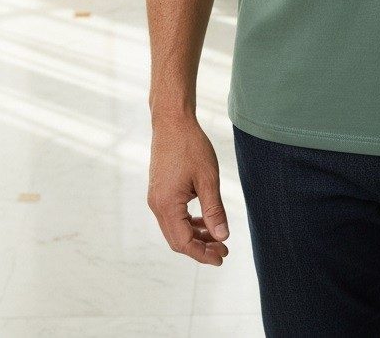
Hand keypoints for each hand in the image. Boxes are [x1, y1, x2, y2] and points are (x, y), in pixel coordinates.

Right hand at [148, 114, 230, 264]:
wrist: (172, 122)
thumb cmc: (190, 146)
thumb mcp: (208, 179)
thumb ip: (214, 210)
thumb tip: (222, 236)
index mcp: (167, 205)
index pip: (184, 242)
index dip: (203, 254)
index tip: (222, 257)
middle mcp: (157, 206)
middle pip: (177, 240)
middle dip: (200, 248)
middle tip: (223, 250)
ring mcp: (156, 199)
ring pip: (175, 229)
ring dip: (195, 236)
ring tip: (217, 237)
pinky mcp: (159, 192)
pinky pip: (173, 216)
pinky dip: (188, 223)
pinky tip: (204, 221)